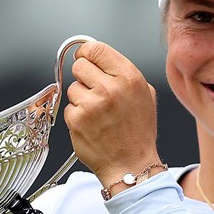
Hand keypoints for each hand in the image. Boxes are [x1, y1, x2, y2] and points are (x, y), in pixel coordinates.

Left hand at [64, 40, 160, 190]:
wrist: (131, 165)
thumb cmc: (138, 132)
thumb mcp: (144, 94)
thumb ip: (122, 73)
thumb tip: (99, 57)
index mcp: (129, 77)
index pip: (96, 48)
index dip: (87, 52)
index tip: (86, 59)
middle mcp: (110, 88)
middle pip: (79, 65)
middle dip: (83, 76)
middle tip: (93, 91)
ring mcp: (91, 104)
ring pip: (73, 87)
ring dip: (80, 98)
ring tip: (97, 114)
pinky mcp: (76, 120)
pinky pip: (69, 108)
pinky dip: (76, 116)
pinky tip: (91, 126)